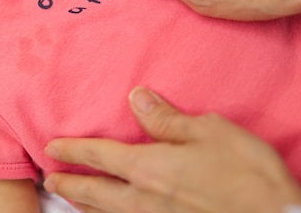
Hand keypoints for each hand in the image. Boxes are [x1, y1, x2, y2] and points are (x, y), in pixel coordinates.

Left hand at [44, 87, 300, 212]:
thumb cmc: (248, 174)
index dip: (73, 150)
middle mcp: (144, 200)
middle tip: (52, 179)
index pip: (100, 156)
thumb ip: (168, 119)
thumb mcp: (211, 131)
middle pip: (94, 192)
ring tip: (72, 200)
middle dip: (70, 184)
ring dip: (85, 207)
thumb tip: (138, 99)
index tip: (53, 147)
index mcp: (150, 168)